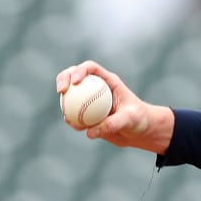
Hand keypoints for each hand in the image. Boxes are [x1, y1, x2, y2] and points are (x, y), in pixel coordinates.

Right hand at [55, 60, 173, 153]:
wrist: (140, 132)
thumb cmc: (139, 120)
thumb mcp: (130, 120)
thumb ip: (112, 124)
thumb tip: (89, 132)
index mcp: (108, 81)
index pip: (91, 68)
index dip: (79, 70)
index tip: (75, 82)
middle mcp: (97, 87)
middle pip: (75, 76)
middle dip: (63, 78)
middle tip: (61, 90)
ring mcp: (90, 100)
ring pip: (71, 96)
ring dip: (64, 102)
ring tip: (67, 115)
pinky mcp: (86, 113)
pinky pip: (74, 114)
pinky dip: (71, 119)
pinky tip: (75, 126)